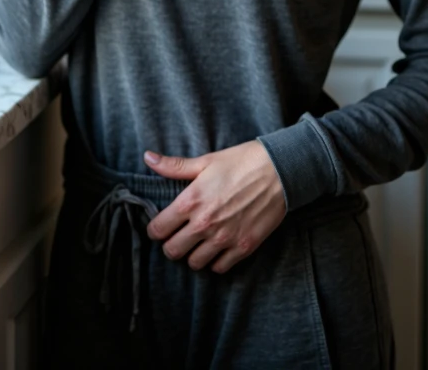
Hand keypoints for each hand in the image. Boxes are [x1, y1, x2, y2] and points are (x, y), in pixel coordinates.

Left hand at [143, 141, 286, 273]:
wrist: (280, 170)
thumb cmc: (241, 162)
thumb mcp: (206, 160)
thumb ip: (174, 166)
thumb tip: (147, 157)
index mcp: (191, 201)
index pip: (158, 229)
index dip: (156, 229)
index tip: (162, 226)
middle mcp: (204, 224)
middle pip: (172, 251)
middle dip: (172, 244)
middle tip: (179, 236)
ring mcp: (224, 238)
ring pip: (194, 263)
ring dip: (193, 254)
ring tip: (199, 242)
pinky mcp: (243, 247)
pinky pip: (220, 268)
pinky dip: (216, 261)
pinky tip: (218, 247)